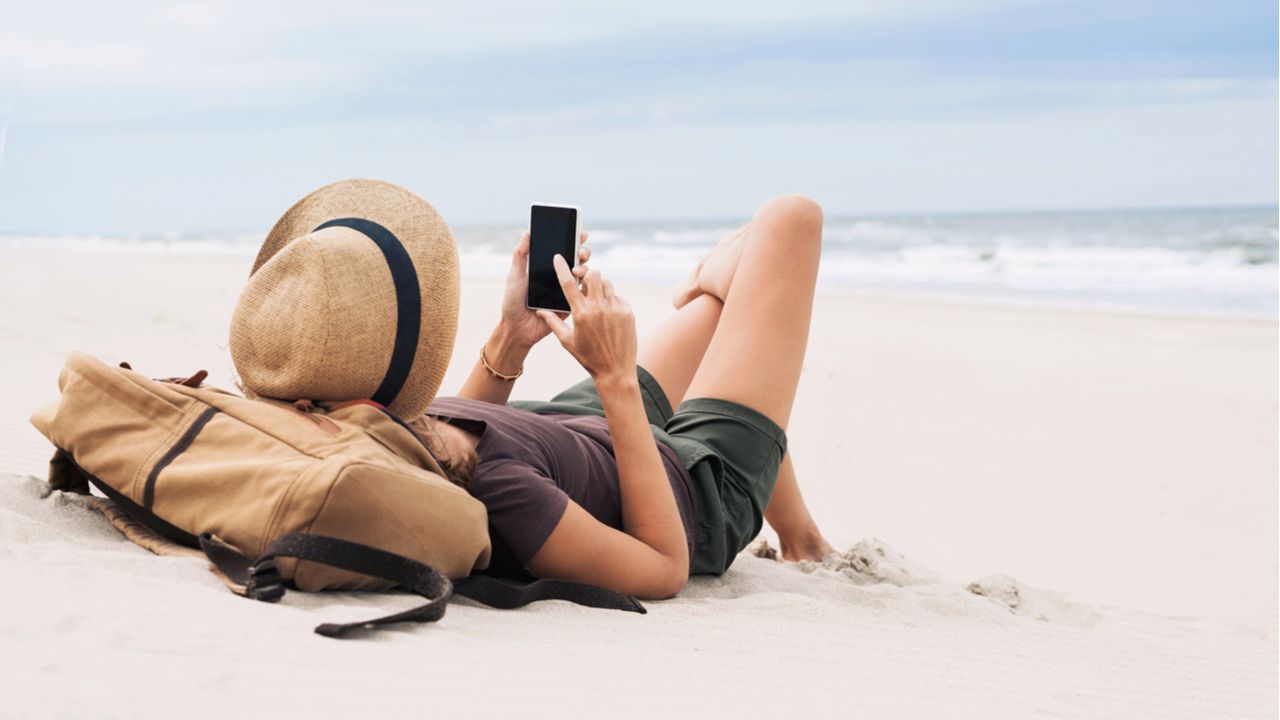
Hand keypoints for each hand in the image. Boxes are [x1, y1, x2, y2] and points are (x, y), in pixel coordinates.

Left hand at [501, 230, 590, 348]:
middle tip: (582, 251)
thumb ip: (520, 255)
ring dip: (584, 269)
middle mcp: (557, 277)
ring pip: (582, 276)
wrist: (517, 330)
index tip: (580, 233)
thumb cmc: (512, 303)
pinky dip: (586, 287)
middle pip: (576, 260)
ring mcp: (565, 291)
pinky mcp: (570, 305)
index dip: (572, 240)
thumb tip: (527, 232)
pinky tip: (584, 283)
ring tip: (577, 270)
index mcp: (545, 268)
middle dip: (582, 253)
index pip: (561, 250)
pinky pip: (582, 295)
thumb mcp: (514, 277)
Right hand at [537, 254, 636, 383]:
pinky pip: (618, 296)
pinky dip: (612, 300)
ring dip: (600, 287)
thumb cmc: (588, 357)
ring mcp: (615, 309)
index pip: (568, 283)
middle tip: (584, 284)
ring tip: (597, 301)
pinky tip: (609, 314)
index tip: (559, 257)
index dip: (562, 267)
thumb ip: (553, 323)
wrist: (615, 371)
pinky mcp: (627, 312)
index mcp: (580, 314)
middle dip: (587, 275)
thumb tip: (540, 311)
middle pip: (592, 274)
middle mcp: (598, 308)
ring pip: (607, 283)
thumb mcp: (567, 341)